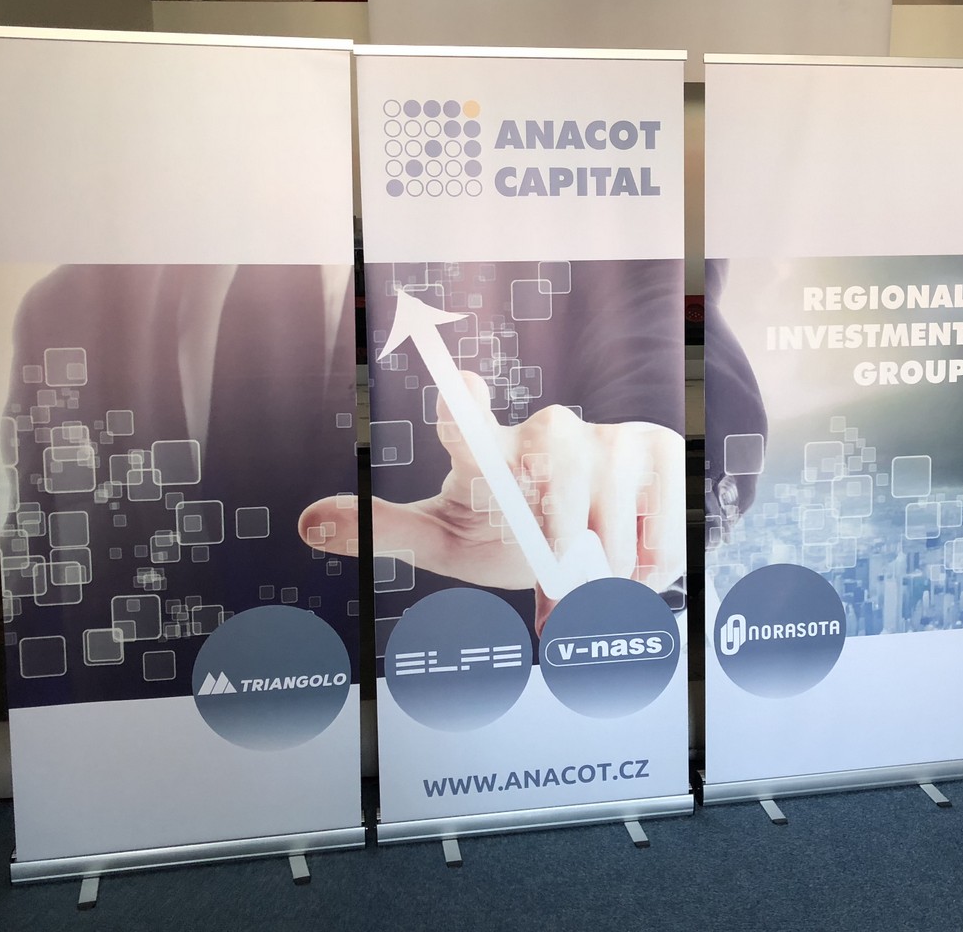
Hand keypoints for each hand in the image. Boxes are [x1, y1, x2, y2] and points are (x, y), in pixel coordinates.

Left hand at [299, 370, 684, 617]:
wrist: (593, 545)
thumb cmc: (509, 534)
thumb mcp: (448, 542)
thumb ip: (385, 531)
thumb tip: (305, 520)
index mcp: (484, 451)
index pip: (466, 425)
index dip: (462, 407)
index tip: (459, 386)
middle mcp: (546, 431)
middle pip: (553, 489)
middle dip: (557, 548)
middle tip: (553, 574)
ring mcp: (606, 436)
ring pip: (607, 519)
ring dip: (600, 569)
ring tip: (589, 569)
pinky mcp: (657, 450)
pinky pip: (655, 526)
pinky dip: (645, 565)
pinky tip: (631, 560)